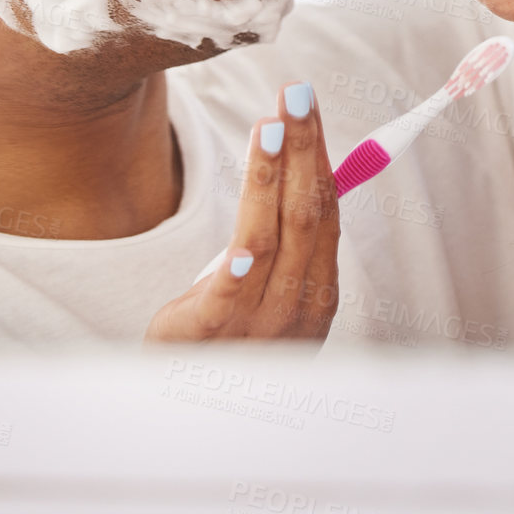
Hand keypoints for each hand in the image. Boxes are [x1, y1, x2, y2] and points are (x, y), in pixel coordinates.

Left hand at [145, 81, 339, 341]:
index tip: (309, 108)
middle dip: (305, 149)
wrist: (188, 420)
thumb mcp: (262, 296)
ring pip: (272, 238)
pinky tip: (246, 221)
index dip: (321, 156)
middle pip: (309, 214)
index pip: (326, 211)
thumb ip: (278, 245)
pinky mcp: (213, 334)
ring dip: (274, 178)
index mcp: (316, 294)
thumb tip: (294, 170)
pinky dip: (244, 258)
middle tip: (297, 94)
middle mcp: (299, 307)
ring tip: (270, 127)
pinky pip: (234, 288)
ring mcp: (260, 323)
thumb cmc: (224, 347)